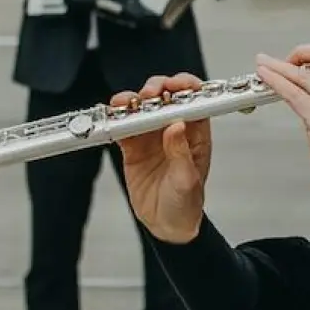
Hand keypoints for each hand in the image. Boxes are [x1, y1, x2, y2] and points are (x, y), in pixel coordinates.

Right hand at [112, 74, 213, 243]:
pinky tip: (114, 115)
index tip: (177, 85)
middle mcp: (174, 130)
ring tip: (128, 103)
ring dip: (134, 99)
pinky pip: (123, 125)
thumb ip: (181, 153)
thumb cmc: (185, 203)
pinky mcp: (132, 147)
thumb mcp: (187, 180)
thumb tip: (178, 125)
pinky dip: (117, 117)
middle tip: (149, 94)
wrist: (166, 225)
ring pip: (142, 107)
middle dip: (158, 88)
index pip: (194, 101)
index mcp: (196, 135)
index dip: (187, 87)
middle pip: (166, 97)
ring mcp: (152, 136)